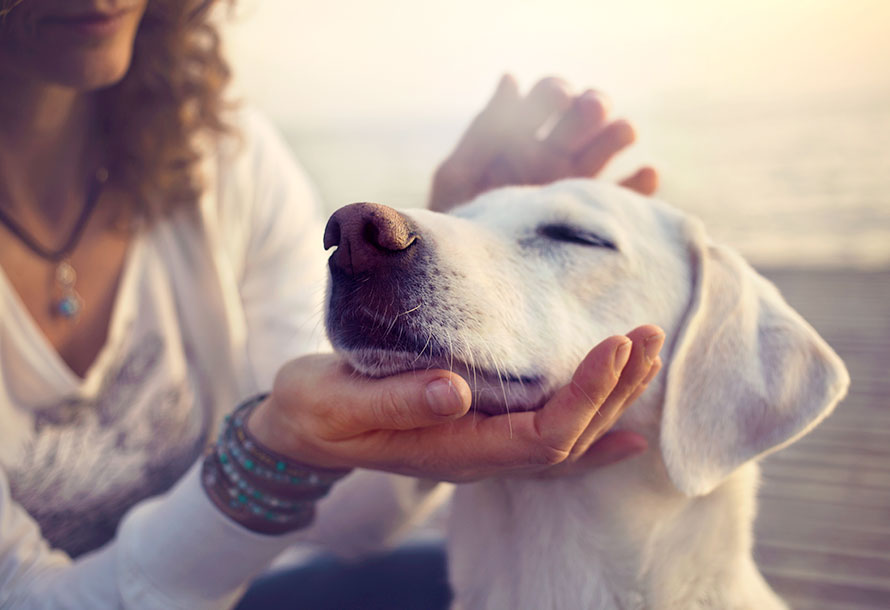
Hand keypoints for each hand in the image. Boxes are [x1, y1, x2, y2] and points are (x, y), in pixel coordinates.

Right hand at [247, 326, 662, 482]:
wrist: (302, 429)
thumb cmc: (316, 411)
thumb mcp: (339, 402)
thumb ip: (395, 401)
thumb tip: (455, 389)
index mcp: (454, 450)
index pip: (542, 435)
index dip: (586, 395)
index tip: (615, 344)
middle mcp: (480, 455)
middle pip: (570, 437)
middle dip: (615, 388)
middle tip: (648, 334)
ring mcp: (482, 447)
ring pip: (566, 437)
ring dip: (612, 398)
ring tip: (647, 355)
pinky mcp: (479, 429)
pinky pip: (548, 440)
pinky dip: (593, 431)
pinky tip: (627, 429)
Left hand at [429, 75, 658, 211]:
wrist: (470, 279)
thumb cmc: (456, 225)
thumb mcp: (459, 177)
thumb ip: (484, 131)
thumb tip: (511, 78)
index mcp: (520, 138)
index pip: (547, 99)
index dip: (555, 92)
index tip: (559, 96)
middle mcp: (553, 156)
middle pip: (582, 118)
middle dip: (590, 107)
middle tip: (592, 108)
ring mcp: (575, 186)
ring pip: (606, 149)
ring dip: (618, 134)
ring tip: (624, 131)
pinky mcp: (593, 218)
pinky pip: (624, 198)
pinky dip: (640, 185)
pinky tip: (646, 174)